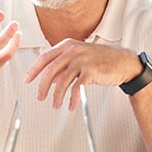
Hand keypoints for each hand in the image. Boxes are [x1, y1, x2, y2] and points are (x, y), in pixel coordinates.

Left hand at [23, 39, 140, 109]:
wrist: (123, 61)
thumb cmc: (101, 60)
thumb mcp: (80, 58)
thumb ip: (64, 66)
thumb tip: (50, 80)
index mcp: (67, 45)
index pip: (44, 57)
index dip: (34, 70)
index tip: (27, 80)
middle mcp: (73, 50)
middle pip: (50, 70)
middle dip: (42, 86)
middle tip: (40, 97)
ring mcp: (82, 60)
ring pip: (61, 80)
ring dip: (57, 95)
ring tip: (56, 105)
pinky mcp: (90, 71)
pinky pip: (76, 88)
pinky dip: (72, 99)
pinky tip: (71, 106)